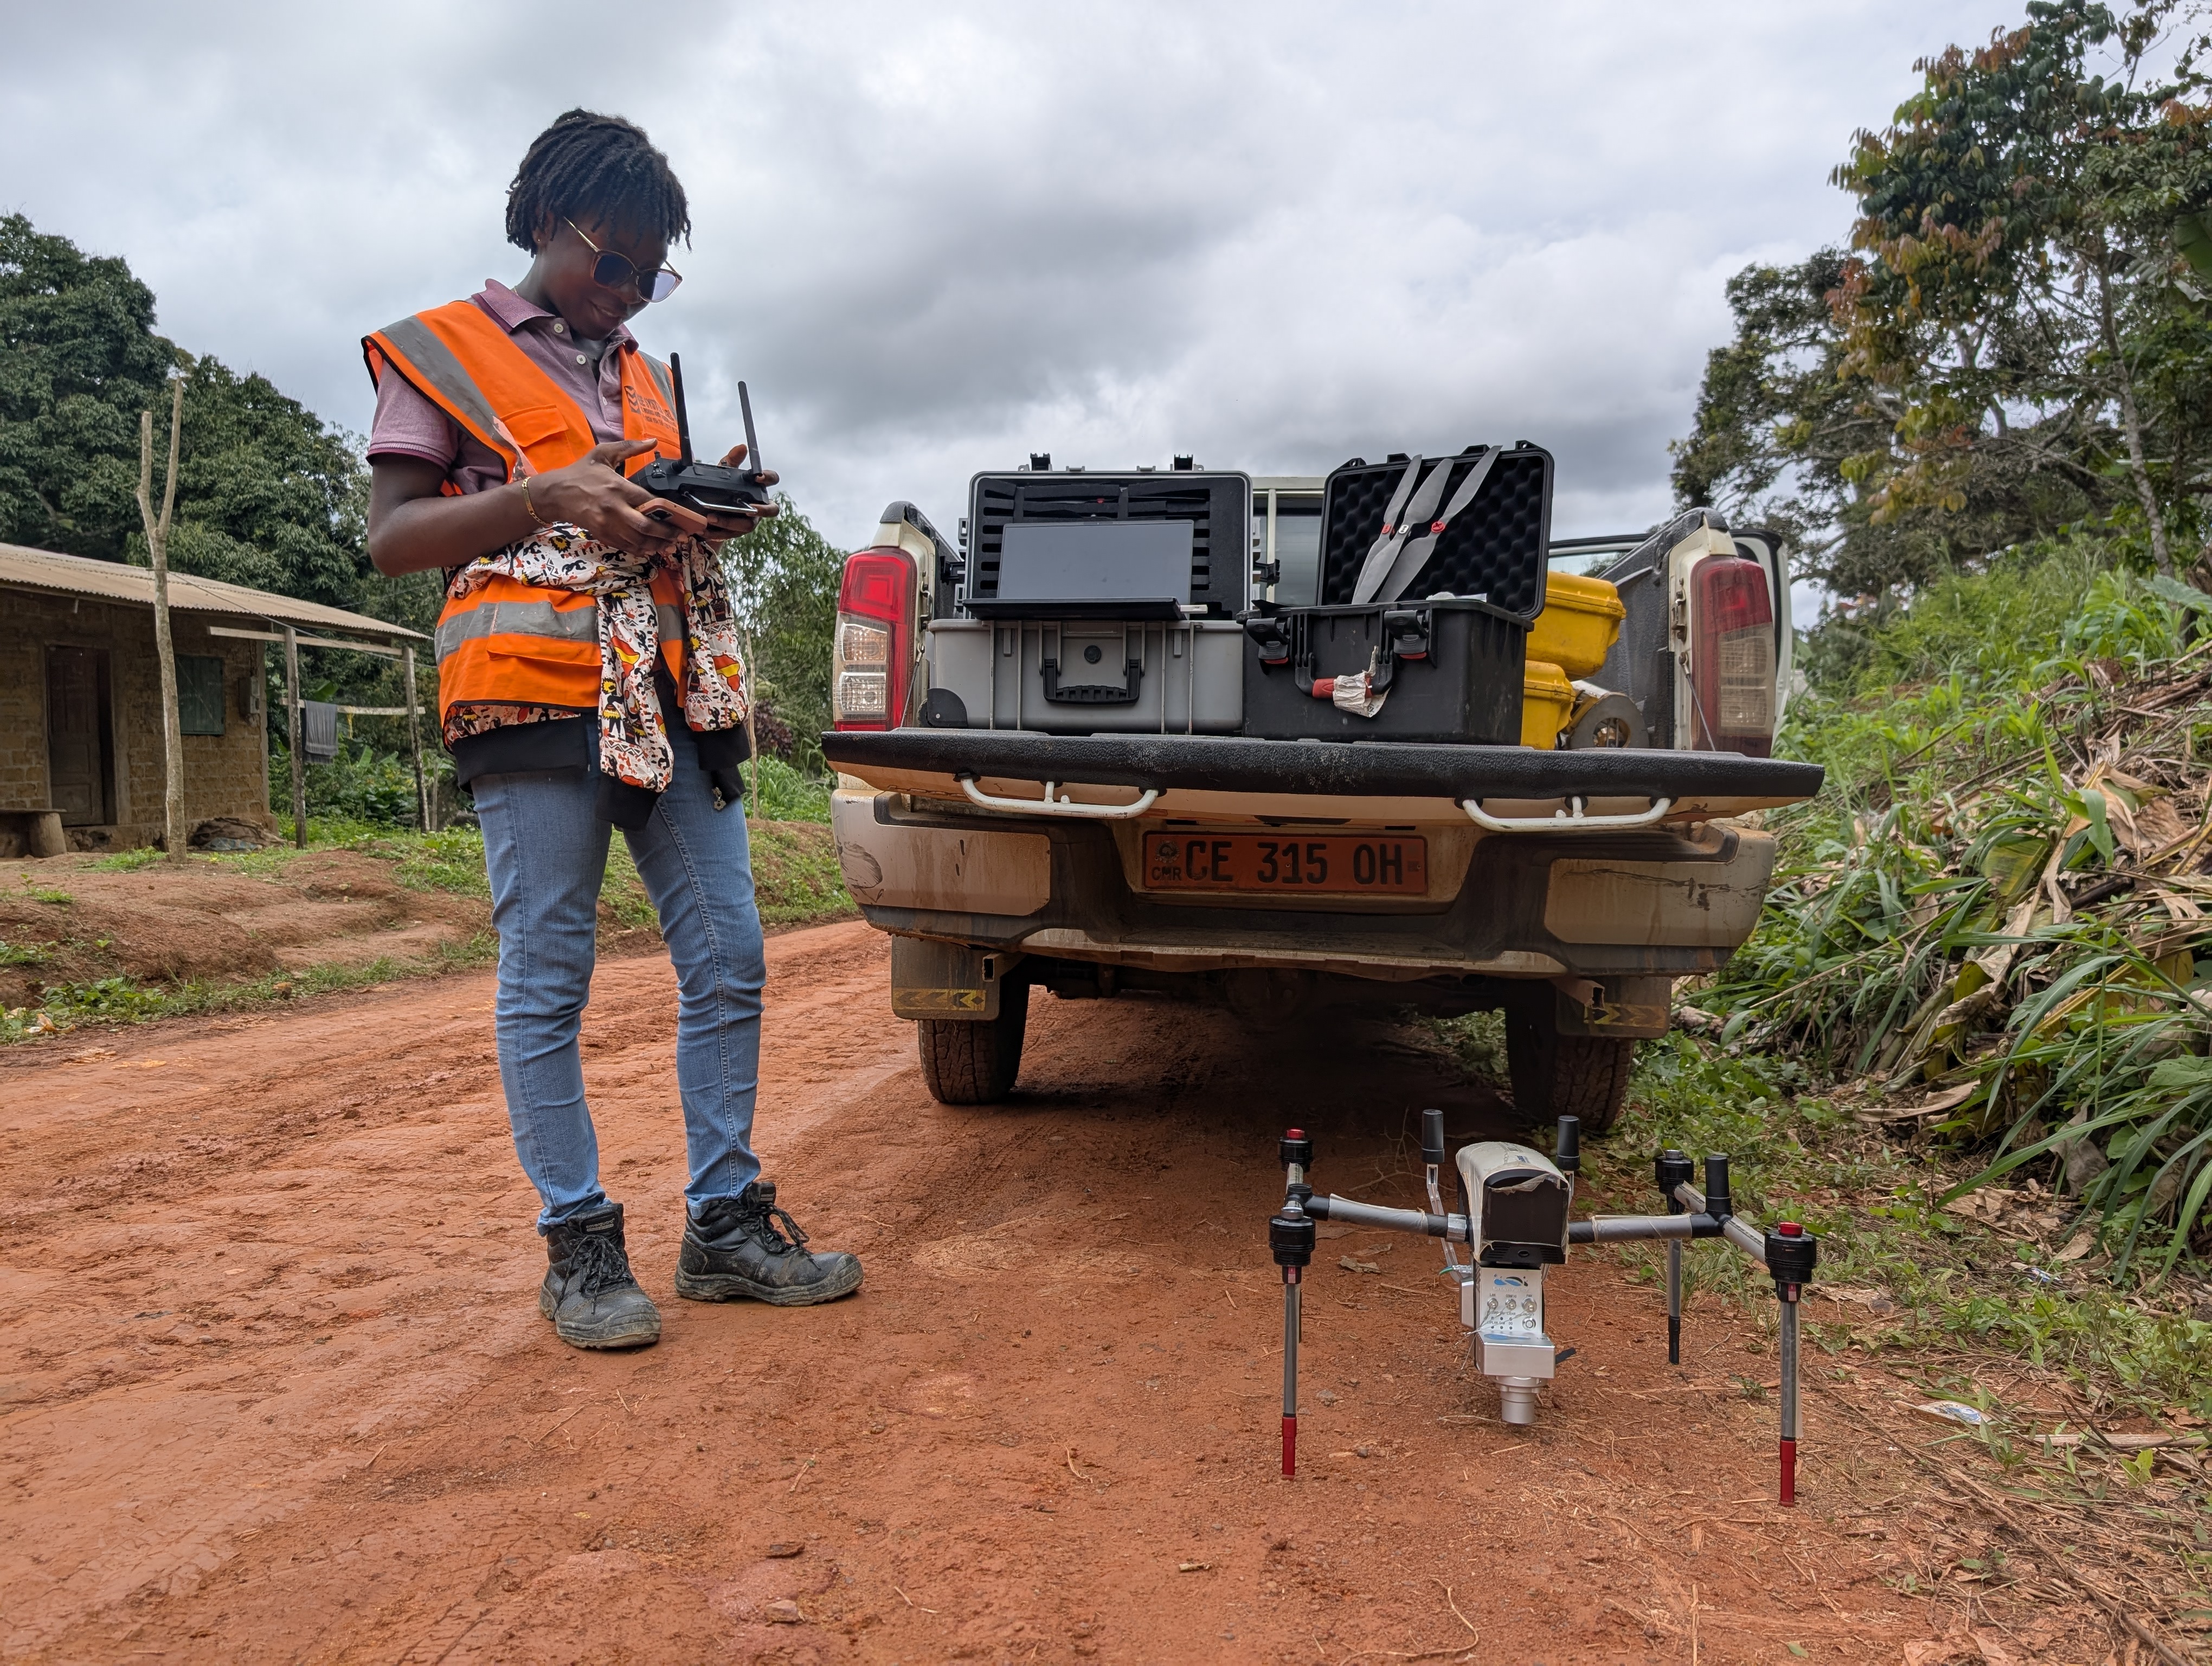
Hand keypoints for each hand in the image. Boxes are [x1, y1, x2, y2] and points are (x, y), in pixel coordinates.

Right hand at [528, 439, 688, 557]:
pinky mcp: (602, 534)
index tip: (680, 515)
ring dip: (656, 545)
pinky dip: (640, 550)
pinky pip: (625, 546)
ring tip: (670, 545)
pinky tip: (651, 549)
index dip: (666, 510)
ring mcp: (607, 524)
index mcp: (617, 487)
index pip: (647, 500)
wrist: (556, 493)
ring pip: (636, 540)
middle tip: (681, 536)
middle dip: (666, 533)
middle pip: (644, 526)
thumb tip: (652, 440)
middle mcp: (614, 508)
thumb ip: (629, 447)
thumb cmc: (581, 472)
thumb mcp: (603, 453)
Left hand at [695, 443, 779, 540]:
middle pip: (772, 510)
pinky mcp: (736, 533)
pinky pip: (730, 535)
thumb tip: (741, 447)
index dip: (768, 478)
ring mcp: (749, 520)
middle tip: (751, 508)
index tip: (757, 477)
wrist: (709, 509)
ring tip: (711, 518)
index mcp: (758, 488)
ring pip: (747, 525)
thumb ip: (732, 460)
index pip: (772, 479)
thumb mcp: (725, 472)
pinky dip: (716, 532)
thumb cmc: (723, 488)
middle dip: (763, 510)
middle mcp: (758, 506)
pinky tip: (704, 529)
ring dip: (730, 522)